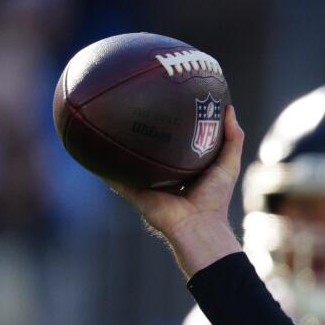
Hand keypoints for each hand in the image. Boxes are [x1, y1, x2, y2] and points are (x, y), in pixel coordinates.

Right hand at [109, 105, 244, 275]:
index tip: (168, 100)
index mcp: (184, 167)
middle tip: (136, 106)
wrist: (197, 224)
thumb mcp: (229, 163)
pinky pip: (114, 178)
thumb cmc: (215, 197)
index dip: (173, 124)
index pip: (176, 142)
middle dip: (145, 131)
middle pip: (151, 149)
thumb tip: (229, 109)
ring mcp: (147, 183)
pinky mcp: (134, 192)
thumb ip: (233, 138)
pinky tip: (91, 149)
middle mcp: (164, 174)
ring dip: (120, 147)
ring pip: (130, 162)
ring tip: (108, 122)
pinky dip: (103, 166)